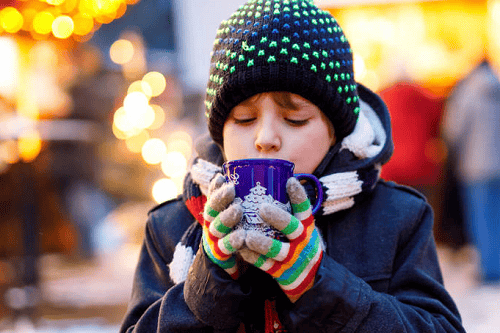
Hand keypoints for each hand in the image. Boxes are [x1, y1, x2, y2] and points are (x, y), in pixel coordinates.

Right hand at [202, 174, 245, 278]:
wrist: (234, 264)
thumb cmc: (244, 232)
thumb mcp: (246, 216)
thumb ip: (254, 202)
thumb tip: (283, 180)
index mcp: (218, 213)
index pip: (214, 196)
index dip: (216, 187)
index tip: (223, 177)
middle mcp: (213, 224)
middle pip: (212, 210)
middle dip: (221, 198)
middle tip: (232, 190)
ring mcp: (215, 240)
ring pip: (217, 228)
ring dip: (226, 218)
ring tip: (237, 210)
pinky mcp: (221, 256)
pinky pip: (225, 249)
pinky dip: (232, 242)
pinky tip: (240, 238)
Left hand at [240, 177, 323, 301]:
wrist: (310, 279)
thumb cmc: (300, 245)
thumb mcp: (303, 229)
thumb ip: (290, 212)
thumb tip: (273, 180)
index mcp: (307, 227)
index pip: (305, 209)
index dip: (299, 195)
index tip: (290, 181)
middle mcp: (302, 241)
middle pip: (292, 227)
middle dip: (278, 218)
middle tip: (262, 207)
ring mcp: (292, 258)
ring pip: (277, 250)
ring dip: (262, 242)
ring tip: (247, 235)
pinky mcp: (282, 273)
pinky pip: (265, 265)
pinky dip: (253, 257)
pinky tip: (241, 249)